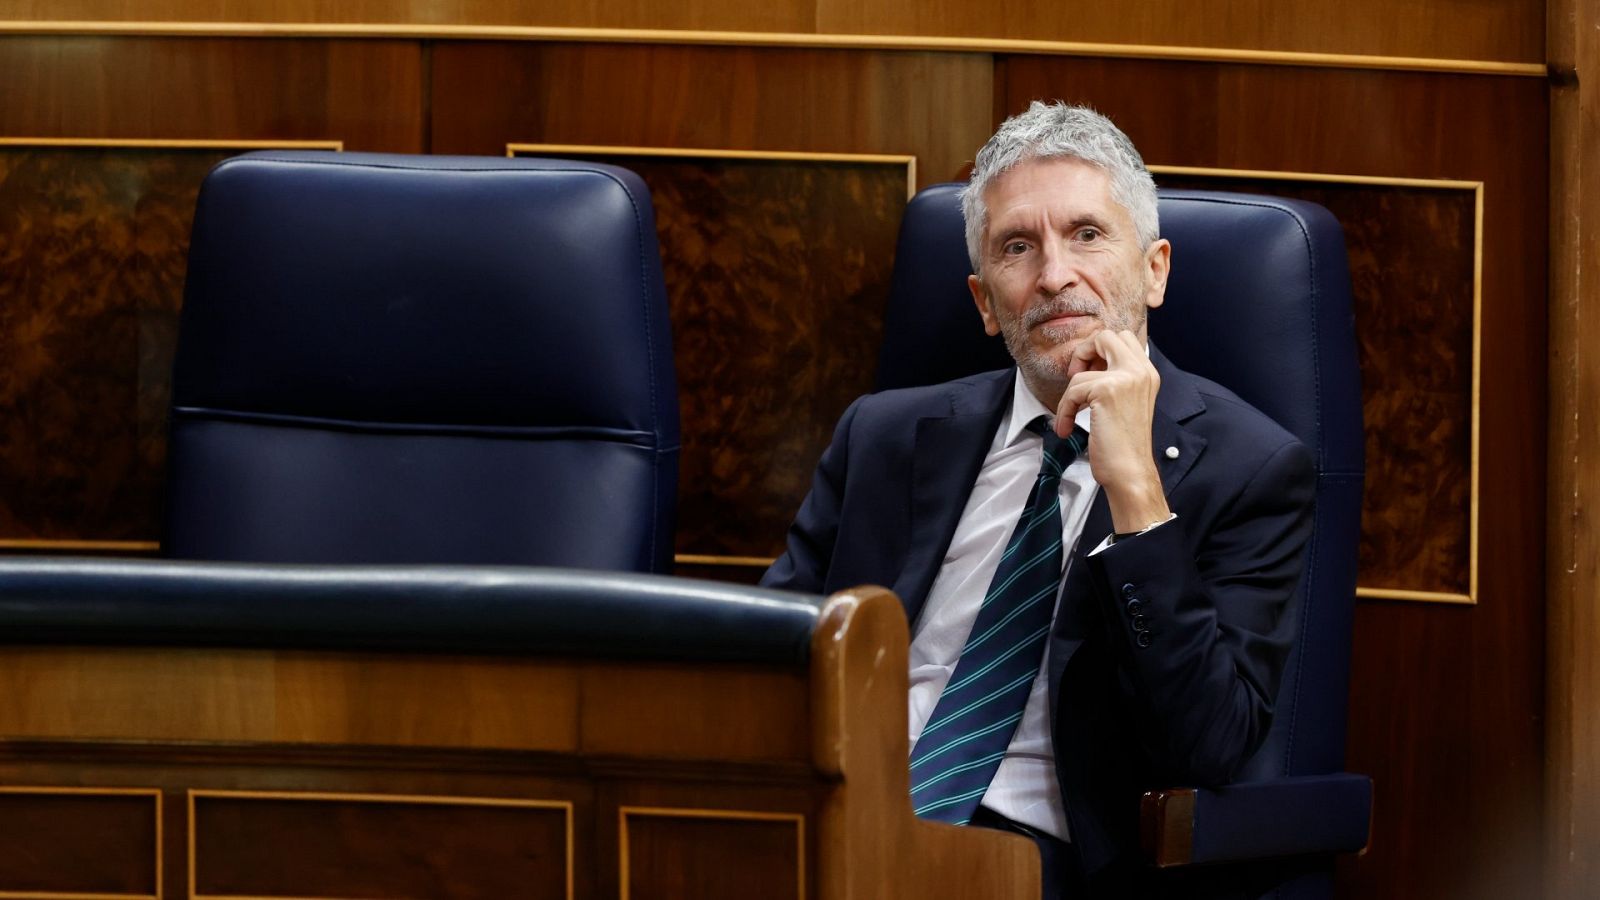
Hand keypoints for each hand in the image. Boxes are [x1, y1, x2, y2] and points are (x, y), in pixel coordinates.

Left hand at [1056, 330, 1170, 532]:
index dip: (1099, 351)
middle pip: (1106, 336)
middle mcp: (1141, 371)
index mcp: (1147, 372)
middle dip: (1083, 353)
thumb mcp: (1126, 402)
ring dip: (1068, 396)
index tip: (1090, 375)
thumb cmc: (1123, 444)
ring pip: (1082, 370)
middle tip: (1077, 380)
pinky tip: (1067, 427)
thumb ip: (1115, 378)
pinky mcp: (1107, 390)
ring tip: (1070, 417)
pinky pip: (1072, 390)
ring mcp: (1126, 378)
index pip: (1122, 337)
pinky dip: (1064, 410)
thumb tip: (1088, 360)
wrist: (1130, 472)